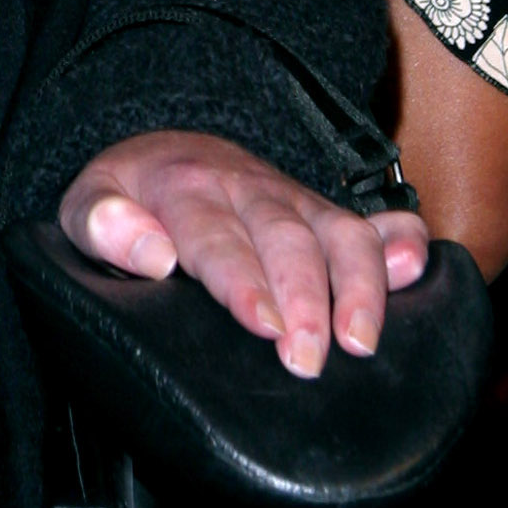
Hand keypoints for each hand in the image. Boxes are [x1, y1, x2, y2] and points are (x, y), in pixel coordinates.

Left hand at [59, 128, 427, 377]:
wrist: (163, 148)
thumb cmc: (127, 195)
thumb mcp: (88, 200)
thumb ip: (101, 223)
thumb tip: (150, 254)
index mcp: (186, 189)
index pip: (218, 237)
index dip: (244, 282)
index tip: (265, 325)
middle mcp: (248, 189)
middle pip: (286, 237)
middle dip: (305, 298)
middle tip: (309, 359)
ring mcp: (293, 199)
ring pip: (338, 230)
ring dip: (358, 284)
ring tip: (362, 341)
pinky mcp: (323, 212)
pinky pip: (375, 219)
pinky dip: (403, 241)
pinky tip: (419, 267)